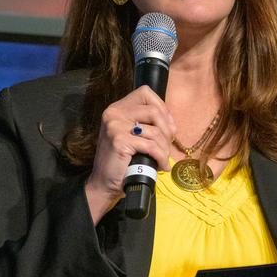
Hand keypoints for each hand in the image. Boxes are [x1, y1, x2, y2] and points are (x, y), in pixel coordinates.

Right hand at [85, 86, 176, 222]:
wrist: (104, 183)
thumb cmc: (122, 161)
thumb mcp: (132, 135)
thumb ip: (145, 123)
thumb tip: (171, 122)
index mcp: (117, 108)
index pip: (145, 93)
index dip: (162, 108)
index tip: (168, 127)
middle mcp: (114, 113)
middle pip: (154, 111)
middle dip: (167, 131)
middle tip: (167, 146)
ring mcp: (115, 126)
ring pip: (155, 131)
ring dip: (165, 148)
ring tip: (163, 159)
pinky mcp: (120, 141)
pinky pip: (151, 146)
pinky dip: (161, 158)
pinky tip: (161, 166)